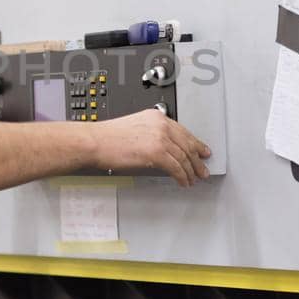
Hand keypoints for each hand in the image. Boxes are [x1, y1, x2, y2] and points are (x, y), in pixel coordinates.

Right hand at [92, 109, 211, 186]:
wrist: (96, 142)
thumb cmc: (107, 138)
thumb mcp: (134, 128)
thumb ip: (151, 134)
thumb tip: (163, 150)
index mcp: (156, 117)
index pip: (182, 131)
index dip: (195, 143)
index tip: (201, 151)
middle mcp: (161, 125)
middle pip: (187, 144)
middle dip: (197, 159)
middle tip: (202, 168)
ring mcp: (160, 138)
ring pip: (184, 157)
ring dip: (191, 171)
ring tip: (194, 179)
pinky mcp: (157, 153)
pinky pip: (177, 167)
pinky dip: (182, 177)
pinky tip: (183, 181)